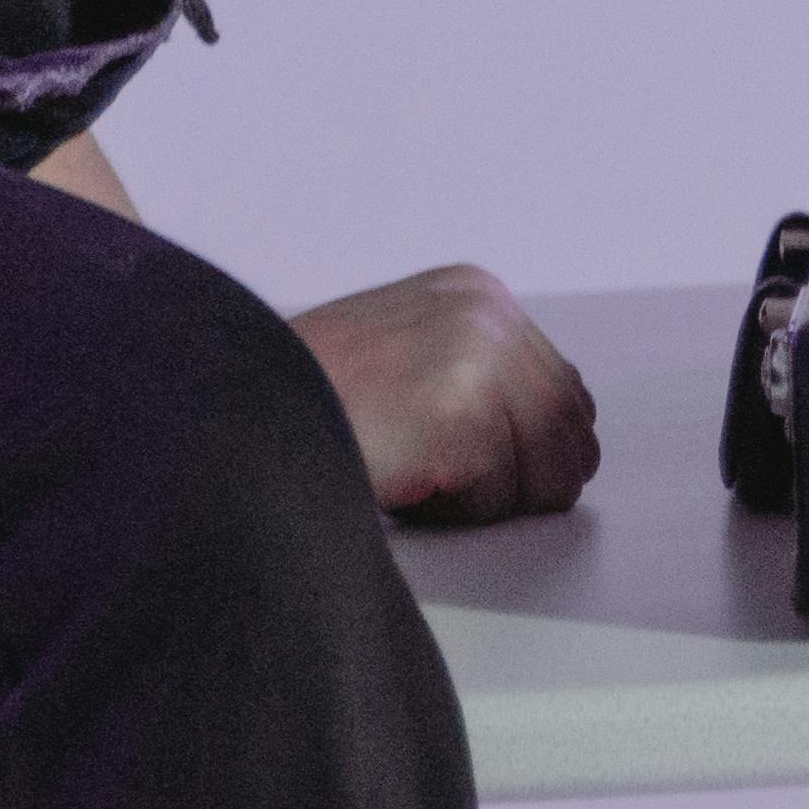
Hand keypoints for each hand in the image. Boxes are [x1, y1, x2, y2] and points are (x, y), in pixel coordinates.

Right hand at [287, 264, 599, 524]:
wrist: (238, 417)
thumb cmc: (311, 400)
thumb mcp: (407, 354)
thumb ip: (477, 373)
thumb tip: (552, 433)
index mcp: (476, 294)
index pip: (564, 391)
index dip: (535, 450)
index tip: (486, 468)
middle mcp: (485, 313)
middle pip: (569, 432)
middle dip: (524, 481)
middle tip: (451, 485)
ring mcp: (476, 357)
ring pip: (545, 473)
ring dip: (485, 499)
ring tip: (415, 473)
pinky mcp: (461, 413)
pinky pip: (495, 503)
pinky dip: (449, 514)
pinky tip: (399, 481)